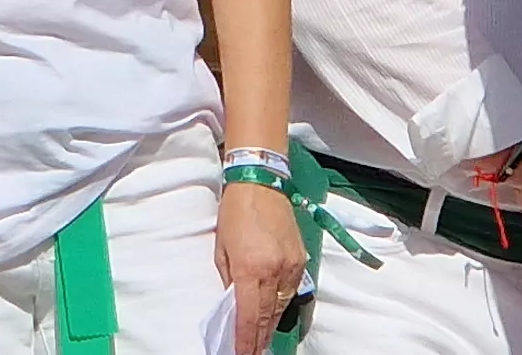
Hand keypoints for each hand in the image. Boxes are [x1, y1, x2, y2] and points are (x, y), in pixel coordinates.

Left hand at [213, 179, 306, 354]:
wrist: (261, 184)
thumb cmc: (234, 213)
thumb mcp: (221, 248)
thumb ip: (228, 278)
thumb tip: (233, 302)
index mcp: (249, 269)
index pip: (249, 315)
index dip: (246, 339)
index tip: (243, 353)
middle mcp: (273, 271)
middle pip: (268, 316)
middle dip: (260, 338)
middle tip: (253, 352)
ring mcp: (290, 266)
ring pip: (282, 306)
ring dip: (272, 324)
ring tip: (263, 339)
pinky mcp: (301, 260)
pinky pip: (291, 290)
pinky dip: (282, 304)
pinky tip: (275, 312)